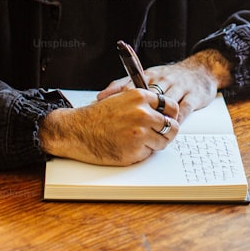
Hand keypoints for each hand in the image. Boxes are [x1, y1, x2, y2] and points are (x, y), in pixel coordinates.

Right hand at [39, 88, 179, 165]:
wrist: (77, 131)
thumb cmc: (97, 117)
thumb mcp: (121, 99)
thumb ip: (143, 102)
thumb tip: (163, 111)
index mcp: (141, 97)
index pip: (171, 107)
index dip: (171, 116)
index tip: (169, 120)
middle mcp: (143, 113)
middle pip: (172, 126)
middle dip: (166, 132)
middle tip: (156, 135)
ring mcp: (140, 132)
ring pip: (163, 141)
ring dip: (155, 144)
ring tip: (138, 141)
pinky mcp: (135, 149)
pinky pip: (149, 153)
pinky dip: (142, 153)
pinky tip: (127, 147)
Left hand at [98, 49, 232, 121]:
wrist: (201, 71)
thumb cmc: (170, 78)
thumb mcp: (147, 77)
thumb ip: (123, 85)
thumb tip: (100, 96)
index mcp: (150, 75)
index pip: (131, 85)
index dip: (120, 100)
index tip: (110, 113)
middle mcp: (164, 79)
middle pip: (148, 95)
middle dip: (138, 111)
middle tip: (129, 127)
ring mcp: (180, 87)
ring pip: (167, 103)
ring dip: (159, 118)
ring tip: (150, 132)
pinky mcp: (194, 96)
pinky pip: (184, 109)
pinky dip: (176, 120)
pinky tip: (169, 129)